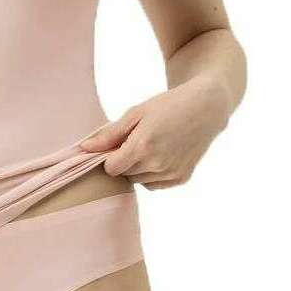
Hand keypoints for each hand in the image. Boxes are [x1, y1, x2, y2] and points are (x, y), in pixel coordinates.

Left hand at [77, 76, 230, 189]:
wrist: (205, 108)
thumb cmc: (167, 106)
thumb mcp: (135, 113)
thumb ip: (109, 134)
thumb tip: (84, 148)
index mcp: (142, 147)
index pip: (111, 168)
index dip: (110, 156)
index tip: (117, 143)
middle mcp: (157, 164)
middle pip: (124, 174)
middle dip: (124, 160)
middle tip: (136, 140)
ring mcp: (171, 174)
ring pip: (139, 180)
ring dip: (138, 168)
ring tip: (151, 145)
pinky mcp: (181, 178)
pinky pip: (154, 184)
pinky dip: (152, 174)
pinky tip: (161, 154)